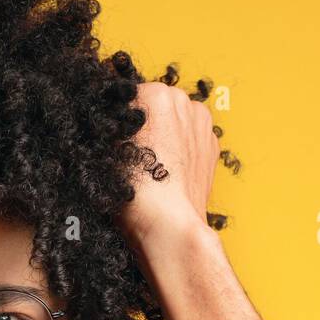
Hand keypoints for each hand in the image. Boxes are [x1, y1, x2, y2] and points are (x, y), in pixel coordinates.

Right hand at [118, 82, 219, 250]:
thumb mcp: (105, 150)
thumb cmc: (135, 190)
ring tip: (151, 165)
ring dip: (164, 134)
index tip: (113, 138)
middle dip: (144, 124)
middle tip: (131, 155)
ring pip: (175, 121)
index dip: (117, 118)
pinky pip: (191, 138)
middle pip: (155, 105)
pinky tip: (168, 170)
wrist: (169, 225)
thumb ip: (108, 125)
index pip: (128, 96)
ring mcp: (202, 124)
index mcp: (155, 94)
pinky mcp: (213, 146)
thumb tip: (108, 119)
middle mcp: (184, 102)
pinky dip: (180, 149)